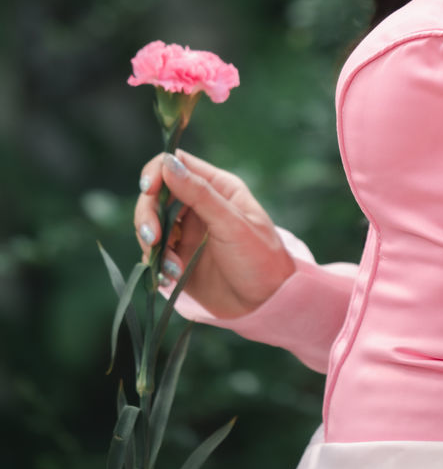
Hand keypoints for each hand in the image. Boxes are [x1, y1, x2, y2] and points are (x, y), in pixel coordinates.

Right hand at [134, 150, 295, 317]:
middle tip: (153, 239)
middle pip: (156, 195)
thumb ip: (200, 194)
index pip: (177, 164)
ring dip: (153, 244)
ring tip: (172, 267)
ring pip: (151, 224)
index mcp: (217, 187)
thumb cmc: (260, 258)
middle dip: (148, 215)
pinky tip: (172, 277)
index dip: (157, 172)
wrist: (267, 305)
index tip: (148, 189)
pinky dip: (157, 263)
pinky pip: (154, 253)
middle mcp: (199, 206)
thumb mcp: (232, 224)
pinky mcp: (179, 258)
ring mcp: (188, 233)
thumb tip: (168, 163)